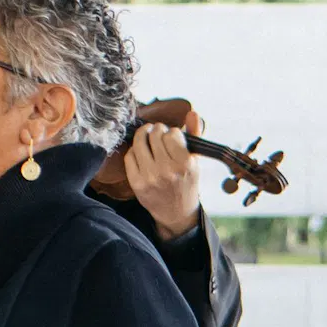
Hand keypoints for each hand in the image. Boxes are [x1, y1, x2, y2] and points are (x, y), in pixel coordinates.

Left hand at [120, 113, 202, 240]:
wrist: (177, 213)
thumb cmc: (186, 183)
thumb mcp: (196, 161)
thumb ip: (195, 135)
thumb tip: (193, 113)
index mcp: (186, 164)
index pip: (172, 133)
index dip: (171, 132)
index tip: (172, 137)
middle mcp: (168, 170)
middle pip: (155, 134)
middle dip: (156, 130)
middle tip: (158, 134)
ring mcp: (151, 177)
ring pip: (140, 141)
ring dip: (143, 135)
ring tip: (147, 137)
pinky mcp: (137, 183)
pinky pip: (130, 155)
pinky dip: (134, 151)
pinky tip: (141, 154)